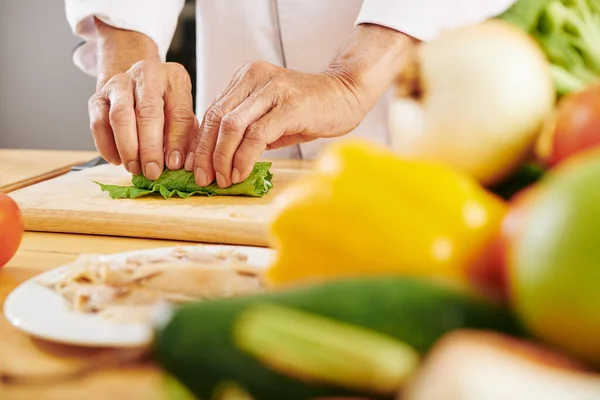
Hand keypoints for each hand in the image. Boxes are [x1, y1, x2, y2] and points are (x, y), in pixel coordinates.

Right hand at [88, 60, 196, 179]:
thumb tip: (183, 165)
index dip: (176, 142)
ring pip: (120, 116)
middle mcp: (146, 76)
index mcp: (175, 79)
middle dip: (150, 147)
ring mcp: (119, 83)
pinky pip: (98, 122)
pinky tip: (117, 161)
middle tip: (152, 172)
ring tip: (135, 169)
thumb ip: (187, 138)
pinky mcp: (98, 96)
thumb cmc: (167, 105)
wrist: (139, 84)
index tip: (174, 165)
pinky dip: (107, 145)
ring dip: (127, 148)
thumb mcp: (184, 116)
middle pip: (148, 112)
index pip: (178, 113)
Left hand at [188, 61, 365, 187]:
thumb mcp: (271, 115)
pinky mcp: (289, 105)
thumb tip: (221, 159)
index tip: (195, 167)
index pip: (212, 111)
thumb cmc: (309, 109)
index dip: (200, 143)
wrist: (346, 94)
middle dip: (205, 153)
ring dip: (222, 158)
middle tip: (204, 178)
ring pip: (232, 126)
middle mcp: (254, 77)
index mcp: (245, 77)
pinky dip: (244, 158)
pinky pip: (256, 135)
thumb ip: (248, 129)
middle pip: (216, 118)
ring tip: (223, 179)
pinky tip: (241, 173)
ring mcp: (272, 89)